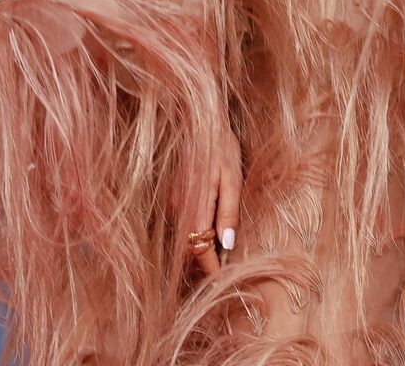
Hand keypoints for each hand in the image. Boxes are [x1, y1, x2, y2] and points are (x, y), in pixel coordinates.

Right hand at [184, 126, 242, 277]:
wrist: (198, 123)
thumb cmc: (221, 147)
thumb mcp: (232, 177)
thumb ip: (228, 211)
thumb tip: (228, 245)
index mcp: (194, 207)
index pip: (199, 249)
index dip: (211, 268)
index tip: (223, 281)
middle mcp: (178, 210)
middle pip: (189, 248)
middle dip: (206, 263)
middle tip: (226, 273)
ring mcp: (173, 204)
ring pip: (185, 238)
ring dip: (200, 250)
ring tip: (221, 259)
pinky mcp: (173, 199)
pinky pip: (183, 225)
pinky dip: (195, 235)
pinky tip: (211, 234)